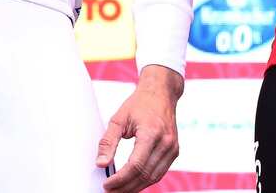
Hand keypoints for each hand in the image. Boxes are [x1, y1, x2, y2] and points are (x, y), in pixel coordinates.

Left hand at [95, 65, 182, 191]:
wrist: (161, 93)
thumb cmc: (139, 104)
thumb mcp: (118, 119)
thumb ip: (108, 142)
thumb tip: (101, 164)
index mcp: (151, 133)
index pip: (135, 166)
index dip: (120, 179)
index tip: (107, 184)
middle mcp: (166, 143)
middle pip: (145, 175)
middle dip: (126, 187)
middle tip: (110, 191)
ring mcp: (173, 148)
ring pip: (153, 177)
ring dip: (136, 187)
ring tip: (119, 190)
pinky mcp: (174, 152)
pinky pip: (159, 172)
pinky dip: (145, 180)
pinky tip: (133, 182)